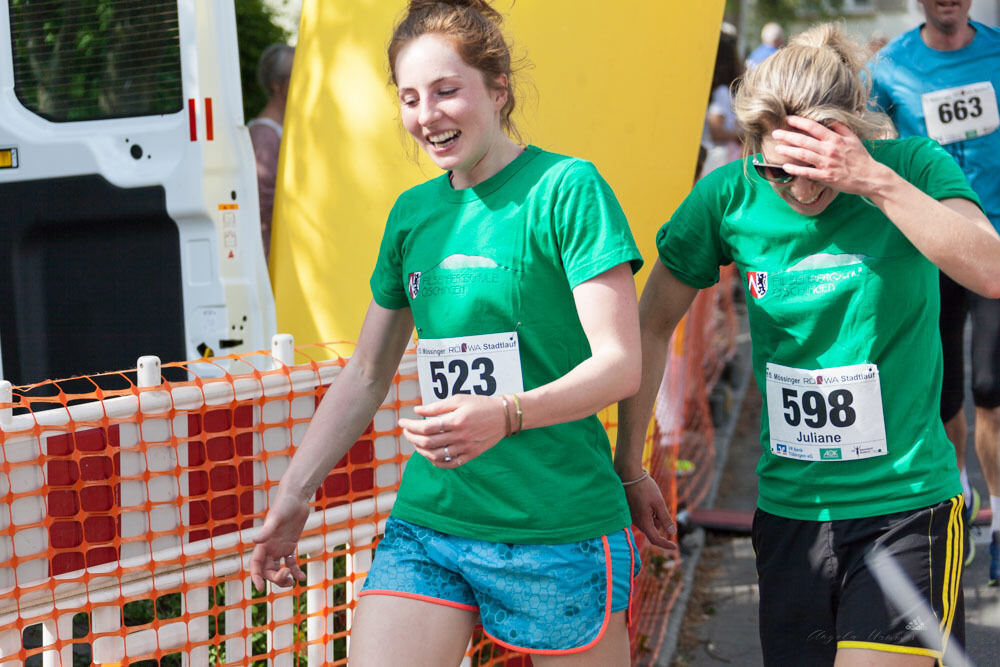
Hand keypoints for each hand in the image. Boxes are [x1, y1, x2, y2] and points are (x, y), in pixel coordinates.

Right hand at [249, 492, 309, 588]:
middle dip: (275, 578)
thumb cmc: (284, 505)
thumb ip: (266, 530)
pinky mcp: (290, 545)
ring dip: (283, 577)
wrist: (296, 498)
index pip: (255, 564)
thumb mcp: (276, 518)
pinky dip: (295, 570)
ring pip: (277, 568)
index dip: (256, 576)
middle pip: (267, 570)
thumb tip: (254, 540)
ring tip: (293, 582)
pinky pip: (290, 562)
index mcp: (263, 543)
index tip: (260, 588)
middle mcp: (270, 547)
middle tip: (288, 578)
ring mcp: (280, 547)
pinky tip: (301, 577)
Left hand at [399, 394, 507, 467]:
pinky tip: (429, 454)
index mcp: (457, 420)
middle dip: (412, 437)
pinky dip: (435, 461)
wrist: (504, 416)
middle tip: (406, 431)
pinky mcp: (471, 455)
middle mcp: (460, 436)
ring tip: (415, 442)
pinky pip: (449, 463)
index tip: (402, 422)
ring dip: (421, 450)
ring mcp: (466, 448)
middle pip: (428, 442)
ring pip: (436, 455)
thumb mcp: (459, 399)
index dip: (410, 426)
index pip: (426, 427)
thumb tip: (417, 410)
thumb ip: (437, 407)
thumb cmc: (480, 404)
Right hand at [624, 475, 677, 551]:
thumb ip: (665, 519)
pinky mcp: (630, 510)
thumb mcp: (659, 502)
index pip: (655, 539)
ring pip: (648, 522)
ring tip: (652, 499)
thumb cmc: (644, 487)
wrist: (629, 474)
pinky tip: (647, 498)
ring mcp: (632, 516)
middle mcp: (636, 521)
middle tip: (660, 506)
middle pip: (652, 529)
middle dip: (660, 522)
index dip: (665, 544)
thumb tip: (672, 532)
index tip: (674, 547)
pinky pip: (642, 516)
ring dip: (654, 515)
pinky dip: (648, 511)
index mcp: (643, 521)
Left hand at [771, 116, 889, 197]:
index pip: (813, 127)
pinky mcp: (825, 176)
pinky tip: (785, 167)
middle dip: (788, 136)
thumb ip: (840, 128)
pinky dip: (796, 170)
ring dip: (788, 151)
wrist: (869, 176)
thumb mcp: (853, 138)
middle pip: (804, 141)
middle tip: (775, 133)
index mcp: (835, 139)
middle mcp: (829, 150)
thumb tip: (830, 118)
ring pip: (803, 155)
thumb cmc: (860, 157)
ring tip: (777, 149)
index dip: (799, 122)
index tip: (788, 119)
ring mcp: (826, 164)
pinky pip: (807, 172)